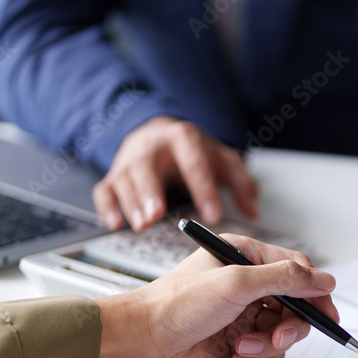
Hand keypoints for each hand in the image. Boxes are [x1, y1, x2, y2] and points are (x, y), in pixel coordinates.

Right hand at [92, 116, 257, 231]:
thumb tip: (253, 208)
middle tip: (157, 214)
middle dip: (150, 191)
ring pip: (123, 179)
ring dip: (131, 203)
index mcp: (184, 139)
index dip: (204, 190)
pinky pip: (104, 190)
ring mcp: (130, 161)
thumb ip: (239, 182)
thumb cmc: (190, 151)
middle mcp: (153, 147)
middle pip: (147, 166)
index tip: (213, 215)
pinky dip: (107, 207)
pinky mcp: (113, 175)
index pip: (195, 164)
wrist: (156, 132)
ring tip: (142, 224)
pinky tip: (115, 223)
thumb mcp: (220, 159)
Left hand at [92, 236, 337, 357]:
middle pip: (295, 307)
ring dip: (267, 346)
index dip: (315, 292)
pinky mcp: (237, 342)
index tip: (326, 313)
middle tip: (278, 336)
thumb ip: (284, 278)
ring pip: (283, 334)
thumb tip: (323, 279)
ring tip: (242, 348)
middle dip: (290, 326)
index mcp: (245, 257)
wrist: (141, 341)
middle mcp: (247, 285)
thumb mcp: (235, 282)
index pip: (296, 270)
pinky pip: (266, 355)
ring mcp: (243, 315)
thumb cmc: (176, 304)